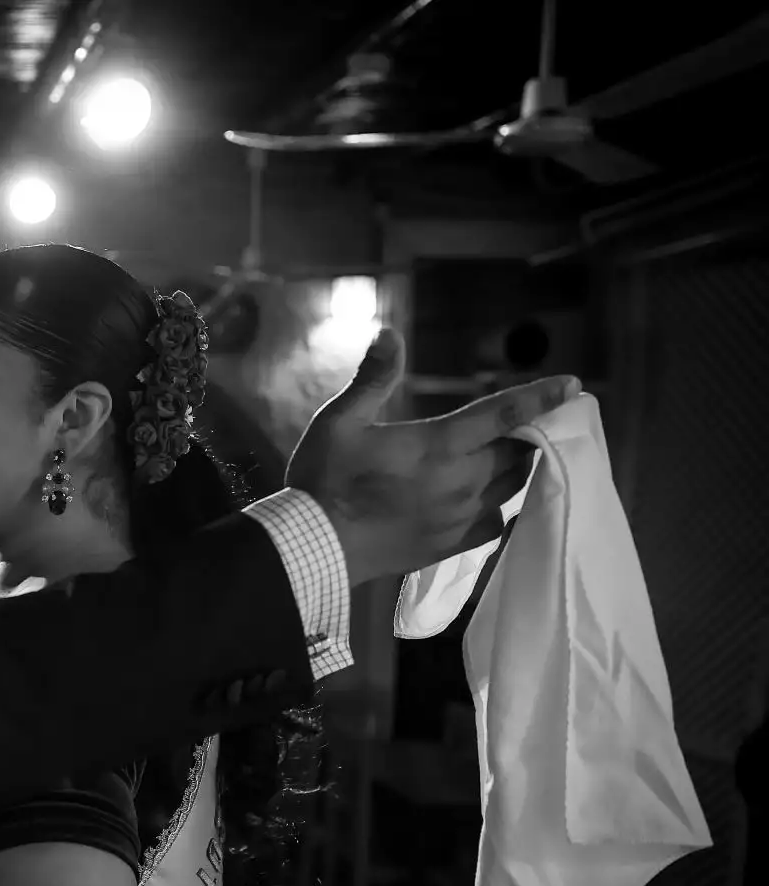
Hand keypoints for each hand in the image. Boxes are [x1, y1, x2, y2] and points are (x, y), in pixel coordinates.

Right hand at [286, 327, 579, 584]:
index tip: (574, 385)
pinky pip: (495, 522)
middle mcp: (462, 481)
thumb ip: (372, 379)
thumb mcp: (339, 421)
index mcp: (440, 445)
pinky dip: (500, 505)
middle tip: (532, 422)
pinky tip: (489, 499)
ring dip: (516, 467)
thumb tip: (388, 333)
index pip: (504, 414)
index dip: (541, 397)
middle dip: (527, 434)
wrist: (315, 546)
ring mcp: (460, 517)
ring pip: (511, 487)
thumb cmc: (324, 480)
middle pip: (517, 452)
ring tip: (513, 455)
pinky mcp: (452, 545)